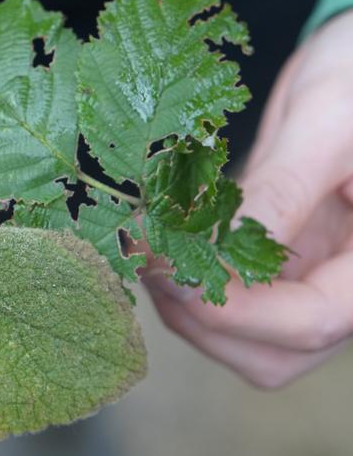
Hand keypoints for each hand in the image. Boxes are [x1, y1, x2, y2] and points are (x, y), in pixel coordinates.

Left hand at [145, 9, 352, 387]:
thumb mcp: (327, 123)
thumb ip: (282, 187)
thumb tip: (218, 243)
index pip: (314, 321)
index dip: (238, 311)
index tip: (172, 273)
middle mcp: (344, 285)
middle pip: (272, 353)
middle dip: (201, 319)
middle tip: (145, 261)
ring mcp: (307, 280)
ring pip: (241, 340)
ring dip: (184, 308)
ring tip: (142, 251)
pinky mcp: (274, 266)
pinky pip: (228, 303)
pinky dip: (185, 287)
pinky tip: (155, 247)